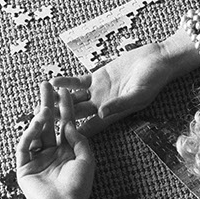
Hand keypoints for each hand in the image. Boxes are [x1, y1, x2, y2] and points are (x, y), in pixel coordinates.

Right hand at [16, 82, 94, 198]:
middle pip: (49, 124)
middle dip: (47, 104)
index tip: (64, 90)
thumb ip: (80, 140)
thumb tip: (71, 124)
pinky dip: (29, 134)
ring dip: (39, 117)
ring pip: (36, 133)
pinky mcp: (24, 168)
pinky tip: (37, 124)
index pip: (65, 124)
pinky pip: (24, 147)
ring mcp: (37, 160)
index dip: (65, 107)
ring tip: (44, 105)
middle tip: (45, 84)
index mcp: (68, 152)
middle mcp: (52, 153)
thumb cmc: (79, 186)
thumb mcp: (87, 159)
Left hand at [52, 42, 175, 136]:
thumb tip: (101, 115)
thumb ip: (119, 104)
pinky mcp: (98, 77)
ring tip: (42, 102)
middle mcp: (104, 105)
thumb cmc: (153, 79)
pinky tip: (54, 81)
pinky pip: (78, 82)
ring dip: (60, 100)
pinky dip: (67, 82)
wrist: (157, 59)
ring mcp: (99, 91)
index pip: (91, 127)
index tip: (60, 138)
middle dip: (61, 118)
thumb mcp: (138, 94)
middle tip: (42, 122)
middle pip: (78, 115)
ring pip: (74, 99)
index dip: (76, 132)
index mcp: (113, 114)